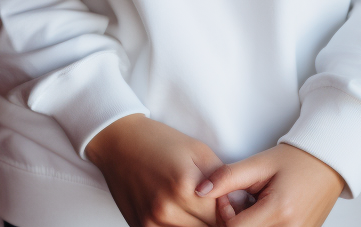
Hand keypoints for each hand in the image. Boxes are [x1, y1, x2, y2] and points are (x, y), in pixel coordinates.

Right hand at [87, 114, 223, 226]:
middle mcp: (168, 208)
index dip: (228, 212)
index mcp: (186, 185)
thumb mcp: (198, 151)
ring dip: (197, 225)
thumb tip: (240, 203)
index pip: (221, 216)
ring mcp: (152, 222)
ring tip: (196, 209)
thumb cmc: (162, 142)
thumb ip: (221, 178)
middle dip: (213, 220)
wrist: (120, 142)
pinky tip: (181, 215)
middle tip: (211, 207)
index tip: (228, 205)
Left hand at [194, 143, 345, 226]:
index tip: (227, 197)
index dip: (224, 214)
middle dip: (234, 223)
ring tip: (252, 209)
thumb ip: (228, 177)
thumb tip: (199, 191)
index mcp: (280, 211)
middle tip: (239, 203)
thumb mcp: (260, 163)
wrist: (327, 163)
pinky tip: (262, 216)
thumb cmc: (295, 160)